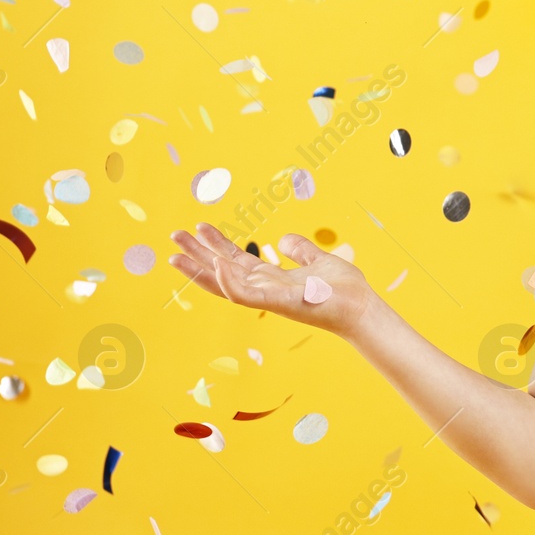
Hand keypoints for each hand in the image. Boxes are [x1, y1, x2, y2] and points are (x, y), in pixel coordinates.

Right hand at [168, 223, 377, 337]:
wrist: (361, 307)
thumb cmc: (343, 289)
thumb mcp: (318, 261)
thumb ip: (301, 251)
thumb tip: (283, 239)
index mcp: (272, 279)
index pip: (235, 261)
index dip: (216, 245)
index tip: (198, 227)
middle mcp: (265, 289)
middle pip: (222, 270)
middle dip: (197, 255)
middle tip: (173, 235)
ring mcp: (269, 297)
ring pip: (225, 284)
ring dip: (200, 270)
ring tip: (176, 254)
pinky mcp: (279, 303)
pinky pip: (247, 295)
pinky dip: (230, 282)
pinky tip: (217, 265)